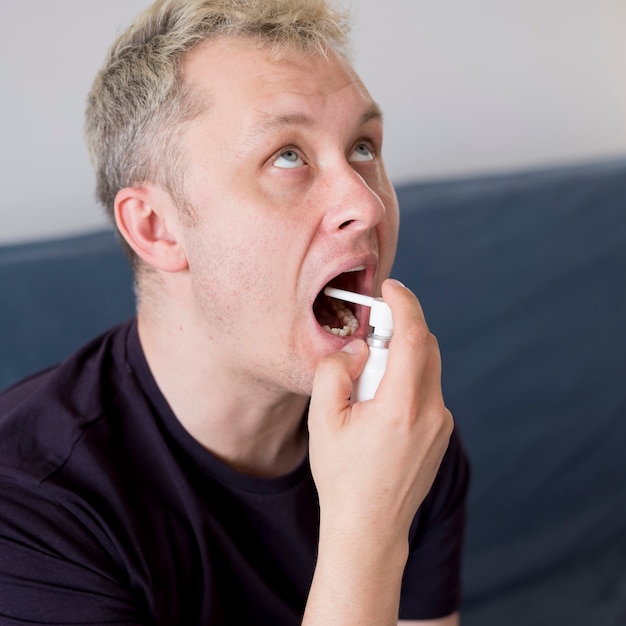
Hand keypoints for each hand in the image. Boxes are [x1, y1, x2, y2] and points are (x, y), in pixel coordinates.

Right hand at [308, 278, 453, 548]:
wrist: (369, 529)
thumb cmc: (341, 476)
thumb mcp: (323, 420)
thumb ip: (335, 371)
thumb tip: (358, 348)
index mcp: (400, 406)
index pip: (413, 335)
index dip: (403, 303)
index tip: (390, 287)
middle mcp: (431, 412)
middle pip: (427, 346)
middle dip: (400, 328)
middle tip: (369, 336)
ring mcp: (442, 425)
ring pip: (429, 368)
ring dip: (403, 357)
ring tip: (368, 382)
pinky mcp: (442, 435)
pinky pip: (429, 391)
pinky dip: (409, 381)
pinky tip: (381, 405)